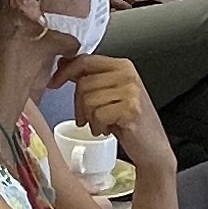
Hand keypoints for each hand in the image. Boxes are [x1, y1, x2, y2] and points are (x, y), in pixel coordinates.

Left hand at [61, 53, 174, 181]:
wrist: (152, 147)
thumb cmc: (128, 121)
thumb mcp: (109, 93)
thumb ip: (90, 77)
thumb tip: (63, 63)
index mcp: (122, 66)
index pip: (85, 61)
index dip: (65, 71)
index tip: (55, 82)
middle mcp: (128, 74)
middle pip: (83, 83)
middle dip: (81, 105)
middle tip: (91, 118)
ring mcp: (131, 91)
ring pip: (89, 100)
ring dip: (91, 118)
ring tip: (104, 123)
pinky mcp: (131, 109)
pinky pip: (98, 115)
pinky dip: (99, 126)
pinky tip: (110, 129)